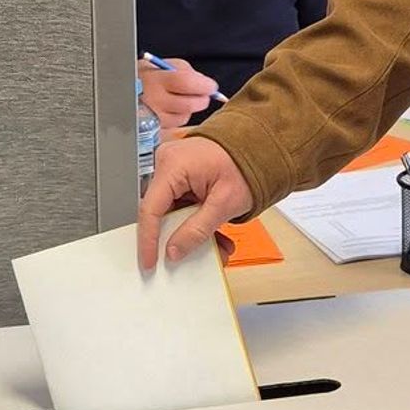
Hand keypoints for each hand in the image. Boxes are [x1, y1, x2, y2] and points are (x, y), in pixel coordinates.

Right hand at [138, 138, 252, 271]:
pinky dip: (196, 221)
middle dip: (177, 238)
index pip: (150, 209)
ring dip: (191, 232)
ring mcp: (173, 169)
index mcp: (173, 165)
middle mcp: (167, 163)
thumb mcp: (225, 203)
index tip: (150, 261)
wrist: (261, 147)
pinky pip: (181, 205)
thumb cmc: (247, 164)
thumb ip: (197, 230)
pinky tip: (215, 234)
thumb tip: (174, 250)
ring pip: (172, 212)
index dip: (148, 240)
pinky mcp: (181, 177)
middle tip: (189, 258)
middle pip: (159, 212)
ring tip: (217, 245)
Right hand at [139, 55, 218, 130]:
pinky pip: (174, 124)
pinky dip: (179, 116)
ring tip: (182, 98)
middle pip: (189, 104)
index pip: (186, 82)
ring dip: (190, 108)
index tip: (211, 86)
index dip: (204, 85)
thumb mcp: (159, 65)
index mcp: (156, 79)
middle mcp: (154, 100)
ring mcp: (153, 116)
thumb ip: (182, 69)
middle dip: (202, 99)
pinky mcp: (153, 127)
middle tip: (204, 94)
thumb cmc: (142, 77)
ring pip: (184, 116)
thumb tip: (203, 81)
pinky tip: (172, 108)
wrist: (119, 92)